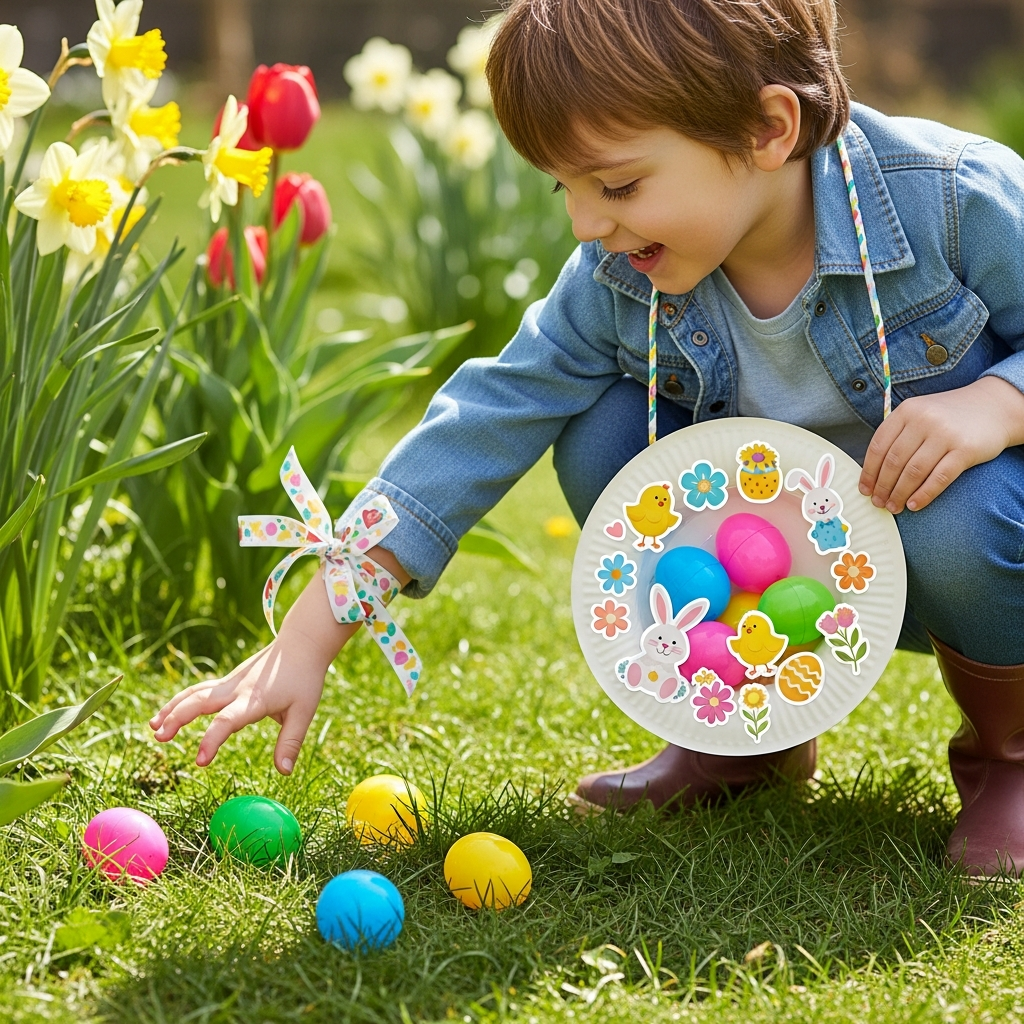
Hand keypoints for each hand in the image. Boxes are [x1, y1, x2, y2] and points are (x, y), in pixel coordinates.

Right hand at [149, 569, 353, 772]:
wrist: (301, 644)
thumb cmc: (304, 678)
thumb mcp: (304, 711)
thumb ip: (291, 742)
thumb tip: (283, 772)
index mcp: (254, 700)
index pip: (227, 721)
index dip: (212, 741)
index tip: (200, 761)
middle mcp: (236, 690)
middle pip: (200, 701)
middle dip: (177, 718)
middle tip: (159, 737)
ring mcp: (230, 683)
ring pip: (194, 693)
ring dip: (172, 708)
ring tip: (153, 728)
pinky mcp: (228, 681)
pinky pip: (199, 690)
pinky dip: (181, 701)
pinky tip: (167, 713)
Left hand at [859, 376, 1023, 513]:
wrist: (994, 407)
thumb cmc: (949, 416)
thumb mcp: (920, 414)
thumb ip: (898, 435)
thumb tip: (874, 472)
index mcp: (907, 411)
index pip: (878, 446)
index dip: (868, 472)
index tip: (864, 489)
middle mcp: (924, 420)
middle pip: (894, 461)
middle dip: (883, 487)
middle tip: (878, 502)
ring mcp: (945, 434)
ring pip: (913, 472)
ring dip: (900, 494)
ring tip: (894, 507)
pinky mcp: (965, 450)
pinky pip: (939, 478)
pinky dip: (924, 494)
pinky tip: (915, 505)